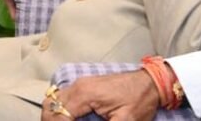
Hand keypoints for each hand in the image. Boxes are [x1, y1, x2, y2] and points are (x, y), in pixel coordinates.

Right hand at [42, 71, 159, 120]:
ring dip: (52, 116)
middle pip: (51, 106)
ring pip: (52, 100)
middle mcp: (78, 86)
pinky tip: (64, 120)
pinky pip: (61, 97)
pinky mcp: (83, 86)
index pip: (59, 114)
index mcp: (85, 94)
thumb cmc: (139, 100)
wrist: (149, 83)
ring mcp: (79, 84)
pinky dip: (57, 110)